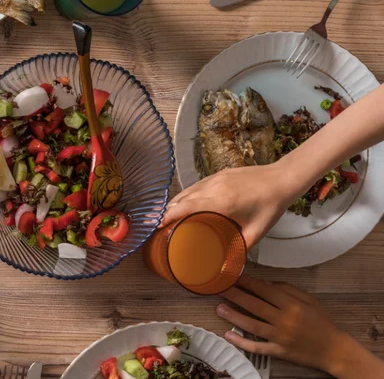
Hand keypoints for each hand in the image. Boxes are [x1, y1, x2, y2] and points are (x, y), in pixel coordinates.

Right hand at [160, 161, 297, 248]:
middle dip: (168, 211)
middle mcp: (214, 188)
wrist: (282, 178)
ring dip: (176, 202)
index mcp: (221, 202)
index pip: (186, 207)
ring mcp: (215, 178)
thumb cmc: (270, 205)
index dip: (169, 216)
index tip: (158, 225)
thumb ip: (240, 248)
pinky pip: (196, 185)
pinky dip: (187, 194)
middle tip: (159, 224)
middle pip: (182, 198)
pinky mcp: (219, 173)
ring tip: (168, 215)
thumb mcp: (257, 231)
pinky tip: (186, 202)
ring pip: (188, 190)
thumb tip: (228, 265)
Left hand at [217, 276, 383, 377]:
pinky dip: (242, 342)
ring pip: (252, 325)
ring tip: (219, 308)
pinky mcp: (279, 352)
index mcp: (292, 305)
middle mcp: (284, 320)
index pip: (264, 290)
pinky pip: (258, 347)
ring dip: (234, 316)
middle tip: (218, 288)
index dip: (246, 282)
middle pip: (254, 305)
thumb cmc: (322, 322)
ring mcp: (280, 337)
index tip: (232, 275)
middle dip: (234, 295)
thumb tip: (266, 283)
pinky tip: (229, 335)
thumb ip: (287, 289)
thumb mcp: (309, 299)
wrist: (335, 349)